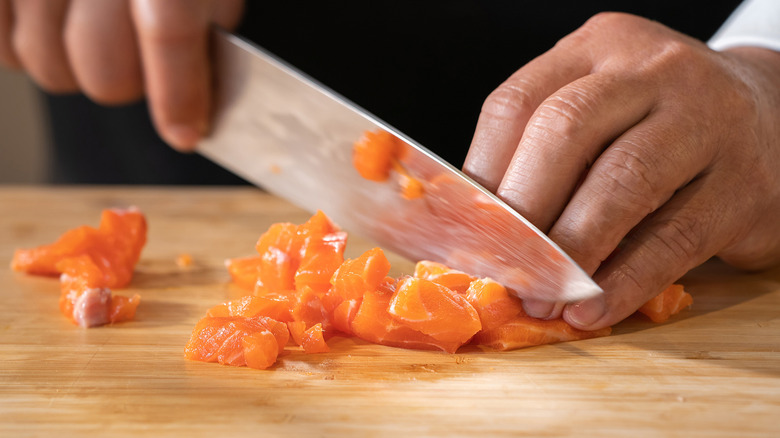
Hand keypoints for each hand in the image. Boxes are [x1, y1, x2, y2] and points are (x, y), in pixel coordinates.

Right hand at [0, 0, 243, 149]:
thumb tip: (194, 104)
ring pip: (48, 66)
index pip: (168, 31)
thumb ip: (206, 19)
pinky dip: (22, 44)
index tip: (186, 133)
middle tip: (131, 51)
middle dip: (124, 79)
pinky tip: (46, 13)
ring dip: (72, 61)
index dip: (178, 93)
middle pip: (102, 70)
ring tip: (85, 18)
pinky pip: (2, 49)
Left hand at [463, 12, 779, 329]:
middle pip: (564, 131)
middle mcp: (653, 71)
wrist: (771, 119)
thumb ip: (542, 154)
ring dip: (571, 250)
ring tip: (542, 296)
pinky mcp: (746, 185)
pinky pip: (675, 238)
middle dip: (522, 211)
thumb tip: (475, 231)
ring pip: (623, 182)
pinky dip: (626, 281)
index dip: (480, 175)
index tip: (460, 232)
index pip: (517, 104)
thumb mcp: (601, 111)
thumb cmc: (658, 126)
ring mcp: (706, 120)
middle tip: (499, 266)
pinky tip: (593, 308)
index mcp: (598, 48)